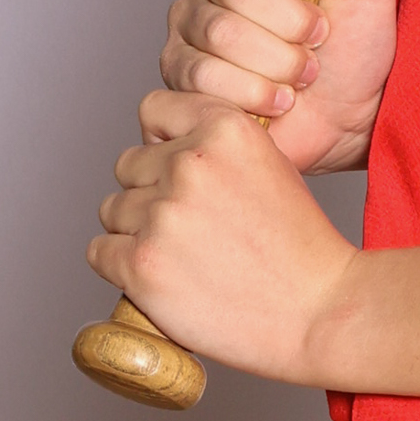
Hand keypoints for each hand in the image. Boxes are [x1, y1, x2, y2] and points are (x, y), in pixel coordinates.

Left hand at [89, 104, 362, 381]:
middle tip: (187, 227)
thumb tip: (166, 148)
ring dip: (135, 230)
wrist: (319, 310)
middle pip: (129, 166)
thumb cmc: (299, 247)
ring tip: (181, 256)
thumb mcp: (271, 166)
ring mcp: (163, 213)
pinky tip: (158, 276)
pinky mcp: (141, 263)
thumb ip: (219, 148)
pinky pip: (100, 251)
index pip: (154, 110)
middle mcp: (190, 162)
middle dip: (149, 192)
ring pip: (113, 210)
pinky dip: (120, 265)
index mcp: (226, 129)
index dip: (162, 141)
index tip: (176, 167)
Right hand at [148, 0, 396, 173]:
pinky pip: (204, 76)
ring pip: (220, 33)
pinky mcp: (180, 71)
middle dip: (291, 21)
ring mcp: (190, 22)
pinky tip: (278, 97)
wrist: (349, 114)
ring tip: (303, 72)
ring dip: (279, 61)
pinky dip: (255, 93)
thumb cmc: (356, 40)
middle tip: (317, 37)